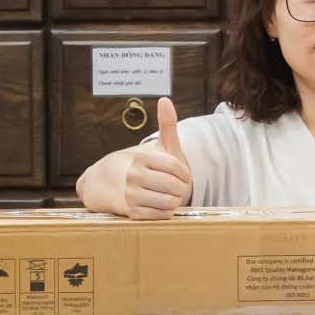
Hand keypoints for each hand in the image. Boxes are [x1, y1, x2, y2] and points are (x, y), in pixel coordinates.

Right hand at [120, 97, 193, 217]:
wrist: (129, 186)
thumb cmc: (155, 165)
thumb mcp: (163, 145)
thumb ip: (167, 124)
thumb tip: (165, 100)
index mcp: (142, 158)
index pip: (176, 167)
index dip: (185, 173)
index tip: (183, 175)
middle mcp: (133, 176)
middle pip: (174, 186)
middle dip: (181, 188)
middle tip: (176, 186)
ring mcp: (131, 195)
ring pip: (170, 202)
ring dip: (175, 200)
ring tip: (168, 194)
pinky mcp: (133, 213)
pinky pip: (163, 215)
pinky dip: (167, 212)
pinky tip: (160, 204)